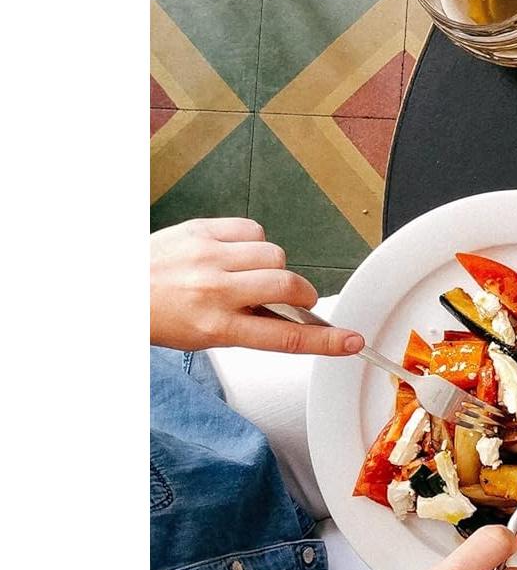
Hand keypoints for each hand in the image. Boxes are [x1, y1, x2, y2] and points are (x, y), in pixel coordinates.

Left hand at [150, 218, 362, 354]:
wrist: (112, 286)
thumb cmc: (155, 314)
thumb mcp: (203, 335)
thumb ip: (249, 326)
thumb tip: (291, 319)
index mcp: (213, 327)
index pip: (284, 338)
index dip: (325, 341)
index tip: (351, 341)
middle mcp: (214, 290)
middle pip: (289, 286)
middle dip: (301, 294)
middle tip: (293, 298)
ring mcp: (209, 255)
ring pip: (276, 254)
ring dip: (273, 266)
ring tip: (248, 274)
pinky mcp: (203, 229)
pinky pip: (254, 230)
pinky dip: (254, 242)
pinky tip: (235, 252)